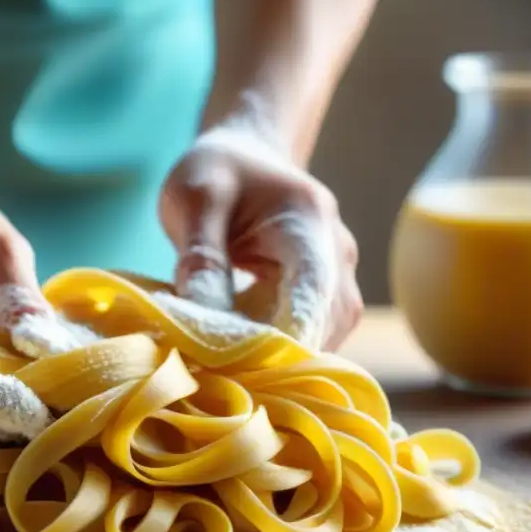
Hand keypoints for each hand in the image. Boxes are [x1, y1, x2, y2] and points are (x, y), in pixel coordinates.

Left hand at [159, 116, 361, 350]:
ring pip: (324, 336)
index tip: (244, 362)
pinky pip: (312, 335)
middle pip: (325, 322)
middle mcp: (337, 252)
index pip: (313, 289)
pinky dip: (280, 350)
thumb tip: (201, 317)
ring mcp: (337, 278)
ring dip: (282, 356)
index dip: (285, 333)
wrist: (244, 156)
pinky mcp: (324, 298)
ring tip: (231, 366)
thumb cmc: (217, 173)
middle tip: (226, 375)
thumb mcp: (193, 200)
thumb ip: (199, 254)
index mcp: (308, 220)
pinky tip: (241, 355)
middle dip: (281, 353)